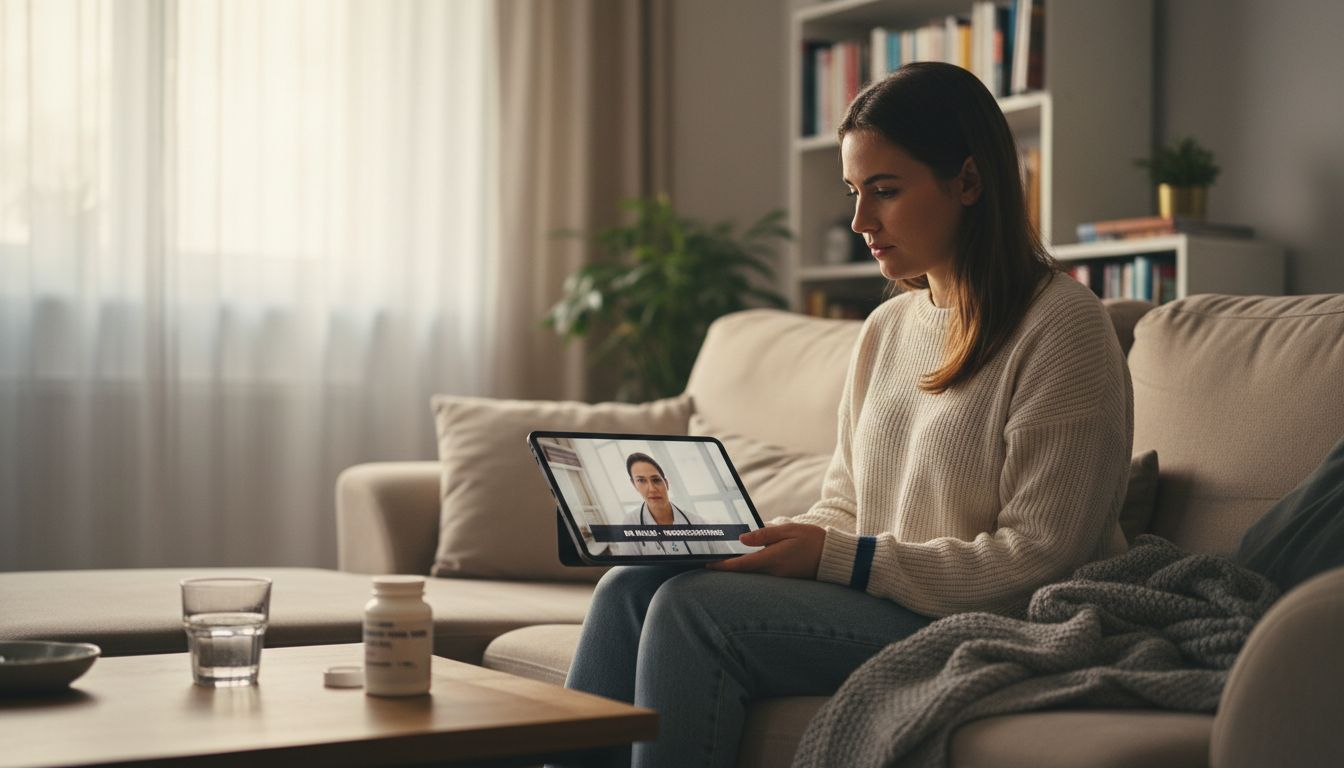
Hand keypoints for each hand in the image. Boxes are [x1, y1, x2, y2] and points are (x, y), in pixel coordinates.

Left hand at [706, 523, 825, 578]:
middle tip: (709, 563)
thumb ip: (765, 535)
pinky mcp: (785, 580)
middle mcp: (774, 572)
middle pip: (744, 573)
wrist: (835, 558)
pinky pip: (764, 575)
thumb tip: (742, 538)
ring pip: (753, 575)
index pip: (742, 564)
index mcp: (773, 559)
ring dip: (739, 570)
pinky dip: (752, 570)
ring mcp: (780, 578)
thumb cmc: (813, 540)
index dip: (723, 566)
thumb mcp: (789, 530)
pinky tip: (746, 563)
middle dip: (727, 569)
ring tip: (723, 561)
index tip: (707, 565)